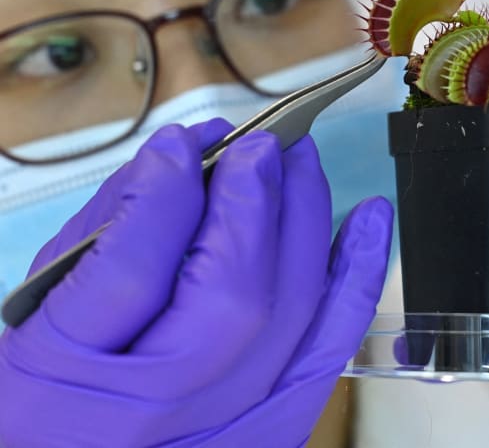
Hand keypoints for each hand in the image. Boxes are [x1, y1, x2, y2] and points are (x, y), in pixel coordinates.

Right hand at [0, 120, 392, 447]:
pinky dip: (354, 278)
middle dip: (253, 201)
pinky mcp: (275, 428)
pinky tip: (369, 219)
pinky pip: (328, 349)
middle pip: (232, 294)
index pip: (133, 270)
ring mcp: (226, 428)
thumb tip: (180, 154)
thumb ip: (109, 231)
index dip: (166, 193)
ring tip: (301, 163)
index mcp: (63, 386)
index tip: (183, 144)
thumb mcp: (44, 310)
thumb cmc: (50, 392)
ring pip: (289, 315)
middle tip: (260, 145)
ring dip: (305, 221)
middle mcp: (157, 415)